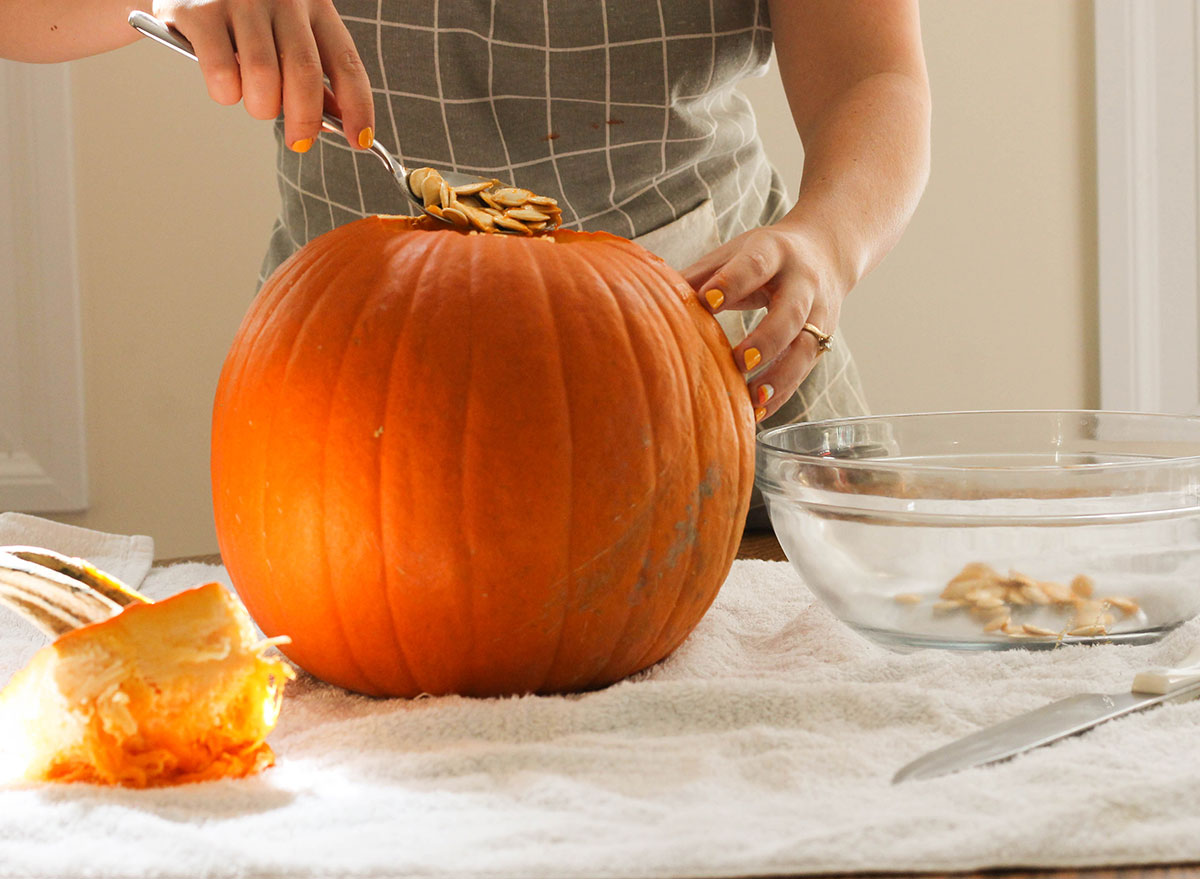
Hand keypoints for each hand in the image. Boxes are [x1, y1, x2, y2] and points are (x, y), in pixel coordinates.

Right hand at [151, 0, 373, 152]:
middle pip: (305, 73)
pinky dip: (226, 94)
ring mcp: (242, 1)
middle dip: (305, 119)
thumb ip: (312, 73)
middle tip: (299, 141)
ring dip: (261, 106)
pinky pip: (221, 72)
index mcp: (315, 4)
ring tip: (255, 102)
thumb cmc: (247, 10)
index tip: (360, 140)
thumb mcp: (290, 32)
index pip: (347, 62)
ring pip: (263, 76)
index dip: (358, 107)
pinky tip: (225, 86)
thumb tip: (332, 122)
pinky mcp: (201, 11)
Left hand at [683, 221, 846, 422]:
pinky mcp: (823, 341)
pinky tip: (758, 412)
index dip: (734, 282)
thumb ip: (699, 275)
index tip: (708, 301)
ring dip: (781, 378)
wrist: (826, 253)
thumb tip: (649, 294)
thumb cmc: (764, 257)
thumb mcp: (734, 254)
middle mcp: (803, 282)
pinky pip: (805, 371)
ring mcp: (819, 314)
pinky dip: (782, 394)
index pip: (755, 265)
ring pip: (805, 348)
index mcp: (773, 252)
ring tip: (753, 401)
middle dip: (767, 338)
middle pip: (791, 312)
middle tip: (740, 361)